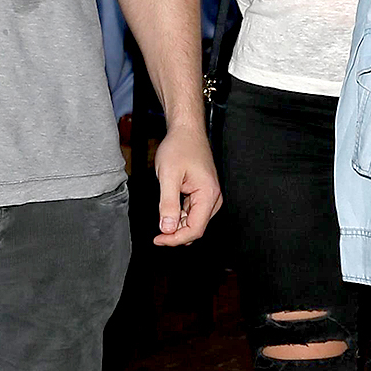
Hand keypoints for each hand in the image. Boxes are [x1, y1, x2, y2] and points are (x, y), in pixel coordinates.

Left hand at [152, 122, 221, 246]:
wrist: (186, 131)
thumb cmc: (179, 147)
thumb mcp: (168, 175)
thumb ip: (168, 204)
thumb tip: (167, 228)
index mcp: (208, 195)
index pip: (195, 229)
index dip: (176, 239)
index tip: (158, 239)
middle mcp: (213, 198)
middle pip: (196, 228)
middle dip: (176, 234)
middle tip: (157, 234)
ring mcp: (210, 196)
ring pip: (194, 222)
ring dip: (177, 225)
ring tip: (162, 216)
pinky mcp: (204, 194)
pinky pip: (193, 212)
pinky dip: (180, 216)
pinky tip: (169, 209)